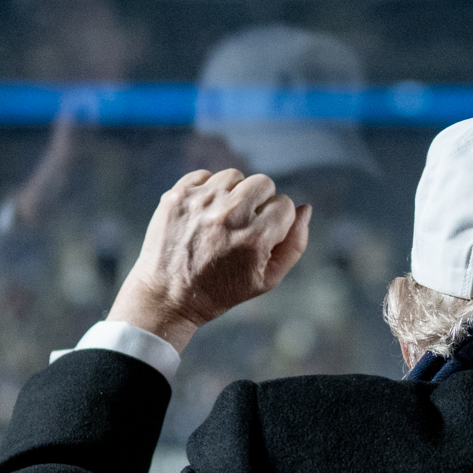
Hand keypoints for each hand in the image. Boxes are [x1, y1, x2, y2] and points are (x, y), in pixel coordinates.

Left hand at [111, 168, 310, 351]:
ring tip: (221, 218)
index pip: (285, 205)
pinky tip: (202, 214)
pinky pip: (204, 175)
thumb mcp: (267, 280)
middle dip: (259, 202)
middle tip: (243, 225)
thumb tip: (305, 209)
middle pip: (263, 183)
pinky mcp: (176, 196)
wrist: (167, 296)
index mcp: (254, 238)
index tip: (261, 236)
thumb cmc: (222, 290)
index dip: (277, 221)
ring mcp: (200, 202)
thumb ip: (294, 244)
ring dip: (233, 194)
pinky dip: (207, 190)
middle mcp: (228, 215)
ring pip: (234, 176)